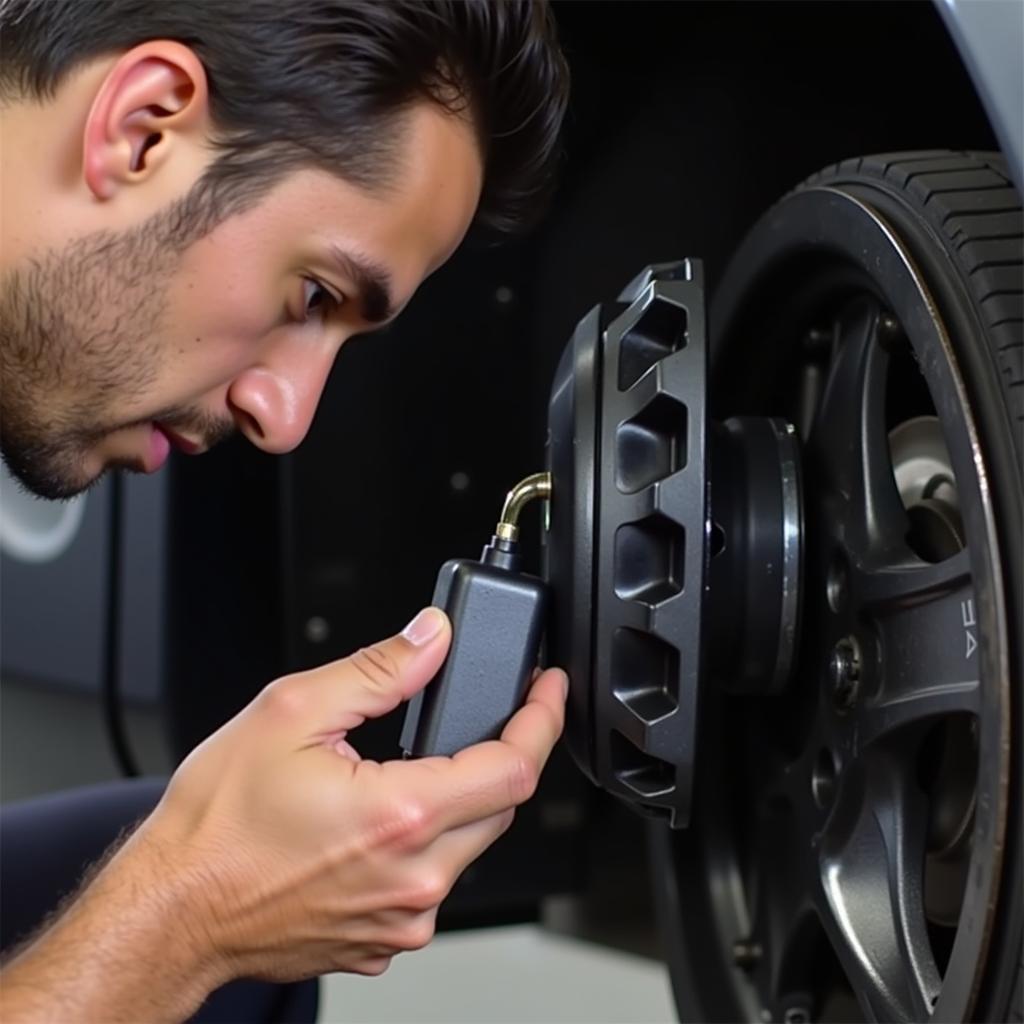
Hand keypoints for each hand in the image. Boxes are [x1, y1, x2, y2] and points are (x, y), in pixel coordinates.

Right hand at [119, 607, 566, 982]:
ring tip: (414, 766)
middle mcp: (415, 878)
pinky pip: (433, 883)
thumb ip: (379, 670)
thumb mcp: (292, 713)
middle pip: (502, 805)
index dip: (542, 718)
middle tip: (483, 716)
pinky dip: (427, 845)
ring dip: (461, 799)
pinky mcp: (386, 939)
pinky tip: (383, 823)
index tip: (548, 690)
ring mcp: (403, 918)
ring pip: (470, 845)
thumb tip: (431, 638)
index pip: (514, 765)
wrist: (173, 910)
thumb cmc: (217, 825)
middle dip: (502, 753)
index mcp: (401, 816)